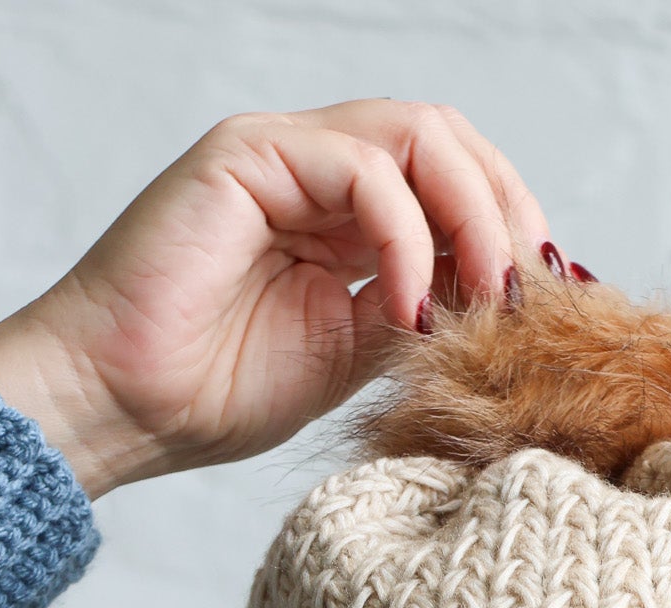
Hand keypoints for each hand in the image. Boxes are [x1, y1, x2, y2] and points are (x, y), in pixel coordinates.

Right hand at [0, 101, 550, 498]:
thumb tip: (508, 303)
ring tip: (487, 297)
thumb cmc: (215, 394)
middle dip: (508, 210)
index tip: (548, 304)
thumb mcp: (354, 355)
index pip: (456, 184)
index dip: (512, 230)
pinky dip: (407, 233)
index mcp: (345, 215)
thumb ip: (420, 312)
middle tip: (532, 292)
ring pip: (420, 136)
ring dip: (474, 215)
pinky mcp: (250, 155)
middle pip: (451, 141)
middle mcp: (319, 172)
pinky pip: (364, 166)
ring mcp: (285, 155)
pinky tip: (411, 305)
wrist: (122, 408)